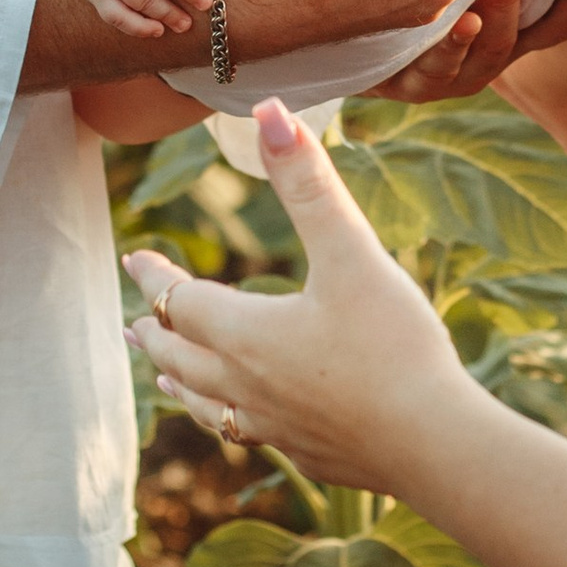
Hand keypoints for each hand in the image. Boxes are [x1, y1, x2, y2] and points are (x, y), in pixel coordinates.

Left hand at [123, 99, 468, 486]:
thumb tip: (269, 113)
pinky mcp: (306, 453)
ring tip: (163, 377)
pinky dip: (226, 420)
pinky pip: (247, 436)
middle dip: (155, 331)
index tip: (135, 259)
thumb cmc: (392, 345)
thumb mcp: (351, 252)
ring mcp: (273, 427)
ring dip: (178, 383)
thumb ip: (308, 184)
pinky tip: (244, 423)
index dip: (155, 277)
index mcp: (245, 334)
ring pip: (205, 405)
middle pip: (179, 356)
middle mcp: (245, 385)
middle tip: (134, 321)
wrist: (433, 443)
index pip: (180, 300)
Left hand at [381, 0, 566, 105]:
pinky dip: (454, 46)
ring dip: (502, 12)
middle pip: (530, 33)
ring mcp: (454, 73)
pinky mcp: (413, 85)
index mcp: (508, 27)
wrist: (346, 35)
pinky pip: (440, 71)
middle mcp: (488, 53)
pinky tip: (460, 21)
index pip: (560, 17)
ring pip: (492, 50)